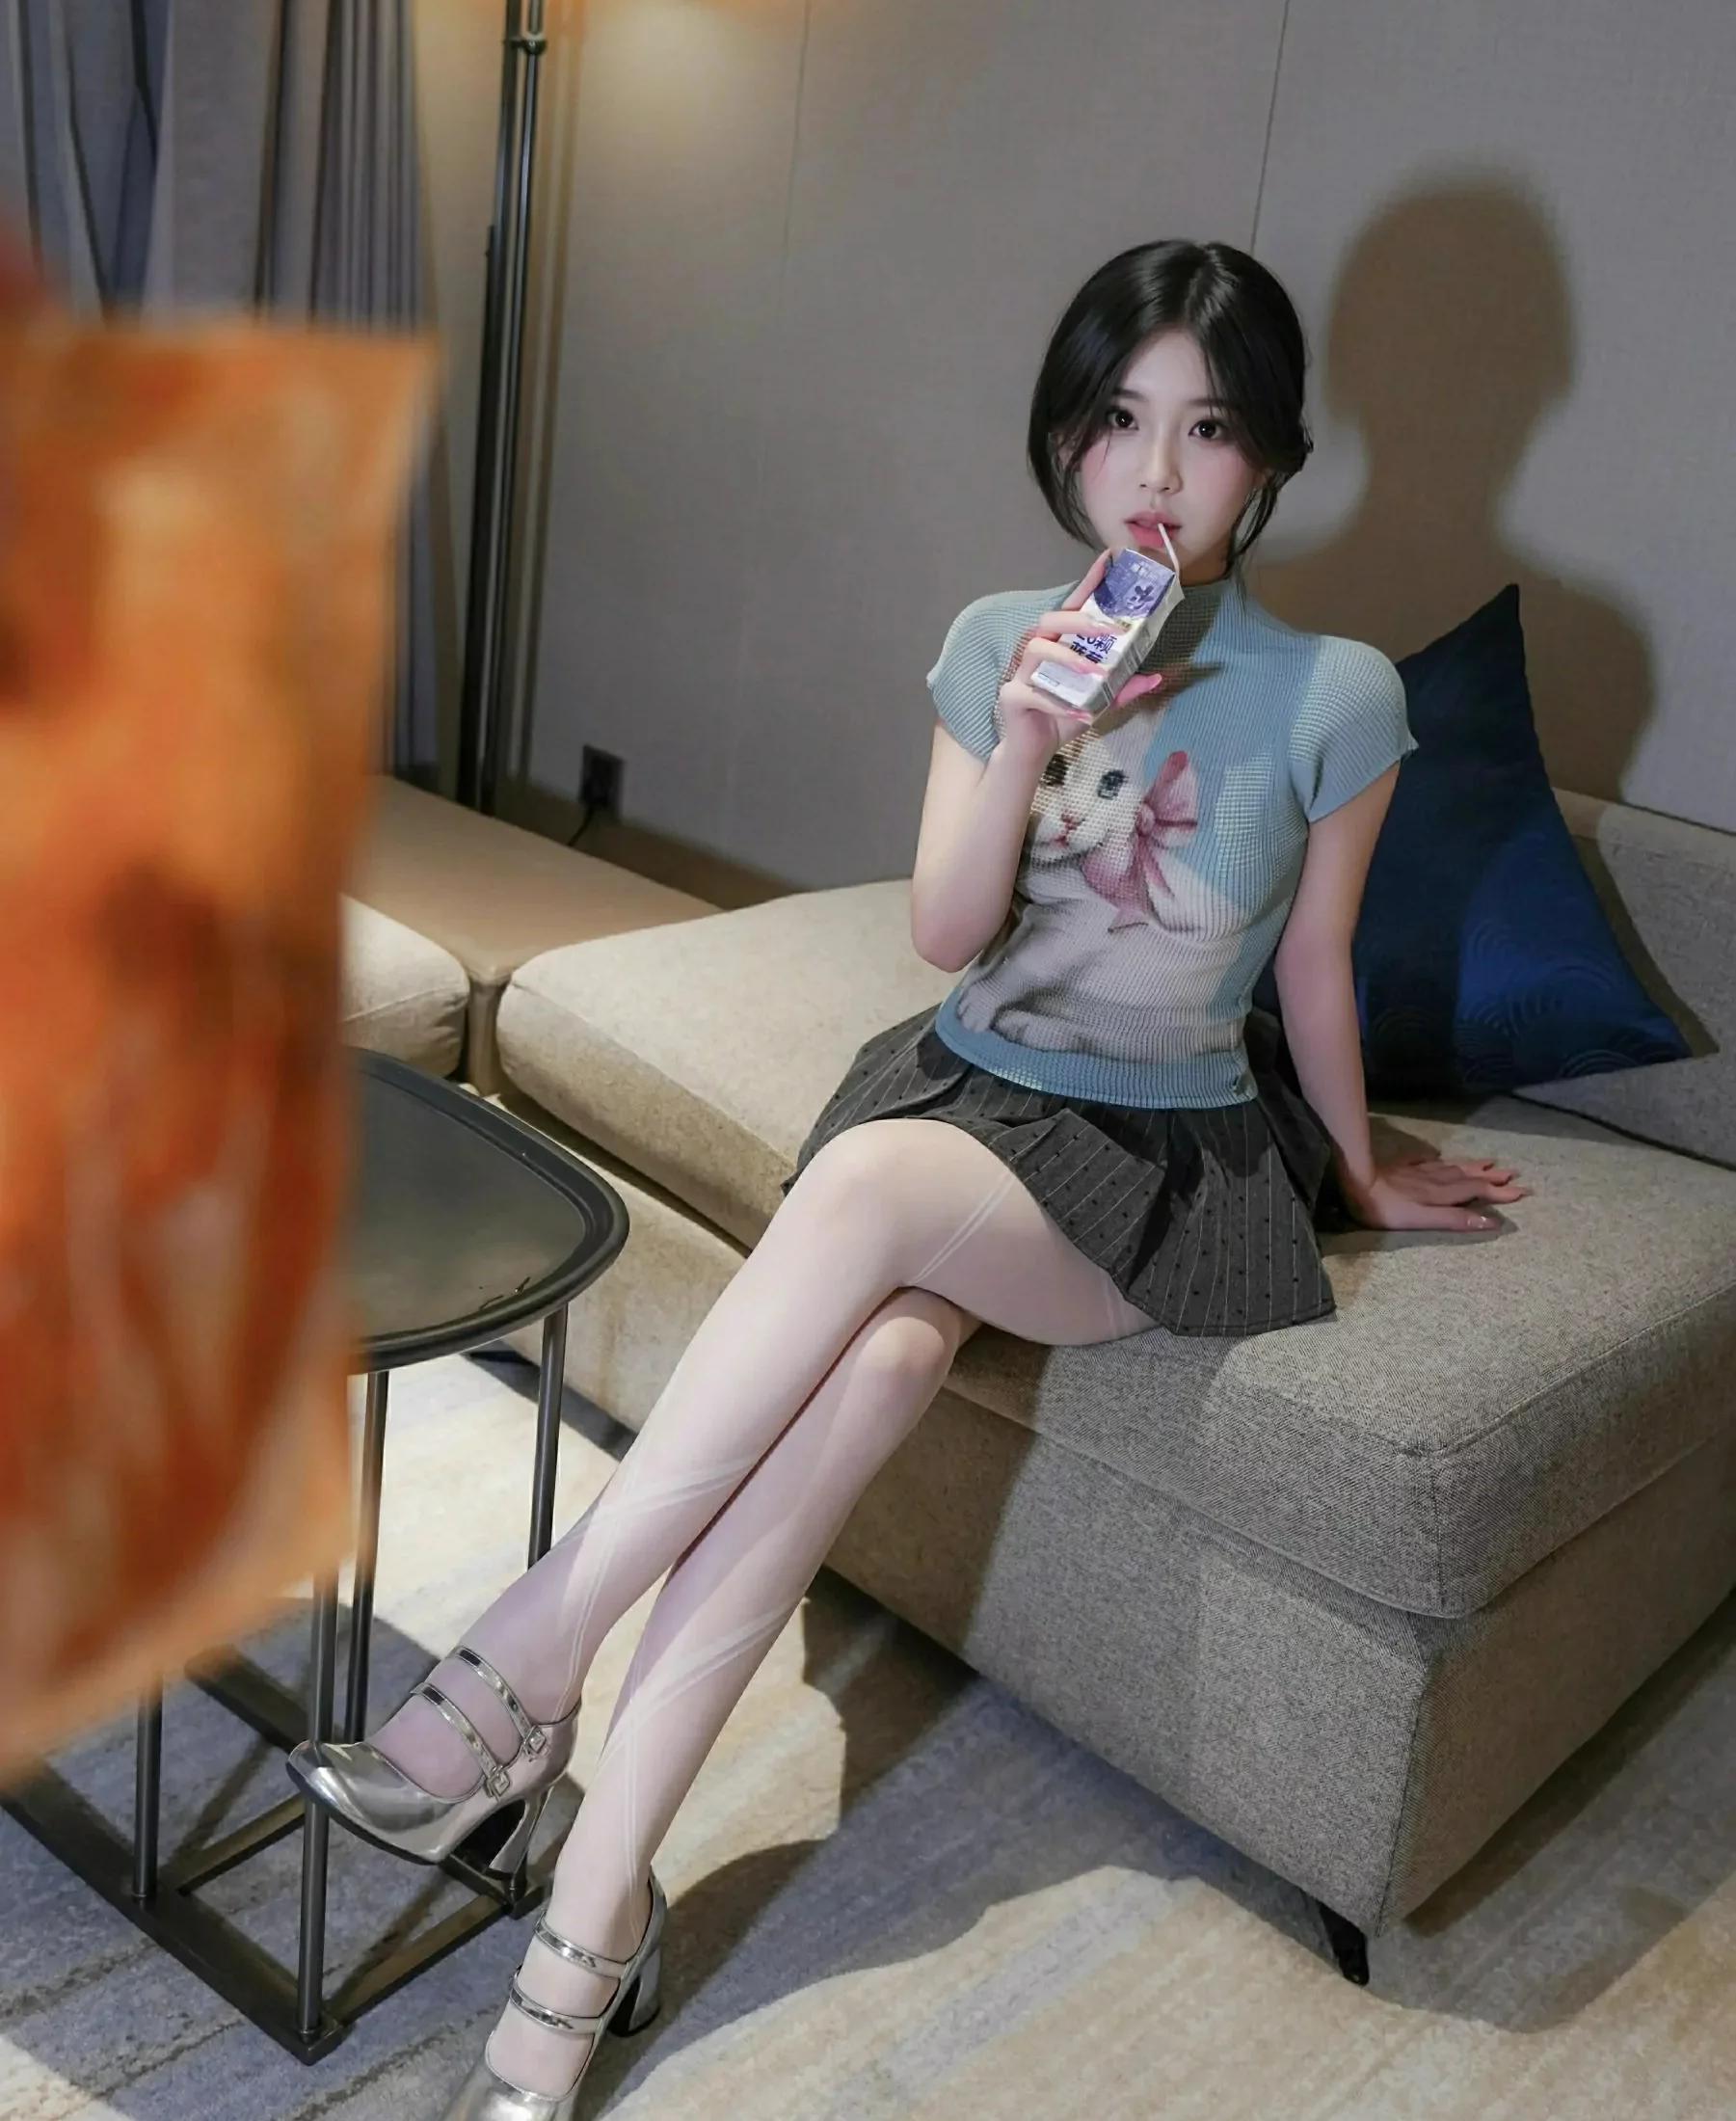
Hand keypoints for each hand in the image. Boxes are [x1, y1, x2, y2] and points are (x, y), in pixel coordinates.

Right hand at [996, 547, 1165, 759]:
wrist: (1035, 752)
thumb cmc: (1062, 718)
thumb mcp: (1100, 702)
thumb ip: (1124, 689)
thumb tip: (1157, 677)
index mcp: (1058, 645)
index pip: (1073, 607)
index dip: (1089, 582)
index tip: (1110, 559)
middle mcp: (1036, 651)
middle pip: (1051, 621)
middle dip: (1081, 621)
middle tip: (1112, 628)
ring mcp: (1020, 673)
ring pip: (1038, 650)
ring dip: (1069, 659)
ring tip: (1096, 674)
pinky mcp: (1011, 697)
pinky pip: (1034, 693)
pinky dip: (1059, 703)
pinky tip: (1081, 713)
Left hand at [1338, 1155, 1531, 1233]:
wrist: (1357, 1183)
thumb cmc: (1387, 1209)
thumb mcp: (1423, 1220)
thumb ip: (1455, 1219)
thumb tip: (1491, 1221)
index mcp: (1442, 1194)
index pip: (1478, 1191)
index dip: (1500, 1192)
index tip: (1523, 1190)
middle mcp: (1435, 1180)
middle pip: (1469, 1177)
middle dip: (1493, 1177)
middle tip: (1515, 1172)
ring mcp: (1418, 1172)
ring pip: (1452, 1167)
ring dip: (1473, 1166)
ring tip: (1489, 1161)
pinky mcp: (1401, 1168)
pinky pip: (1425, 1161)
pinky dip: (1438, 1159)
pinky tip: (1438, 1155)